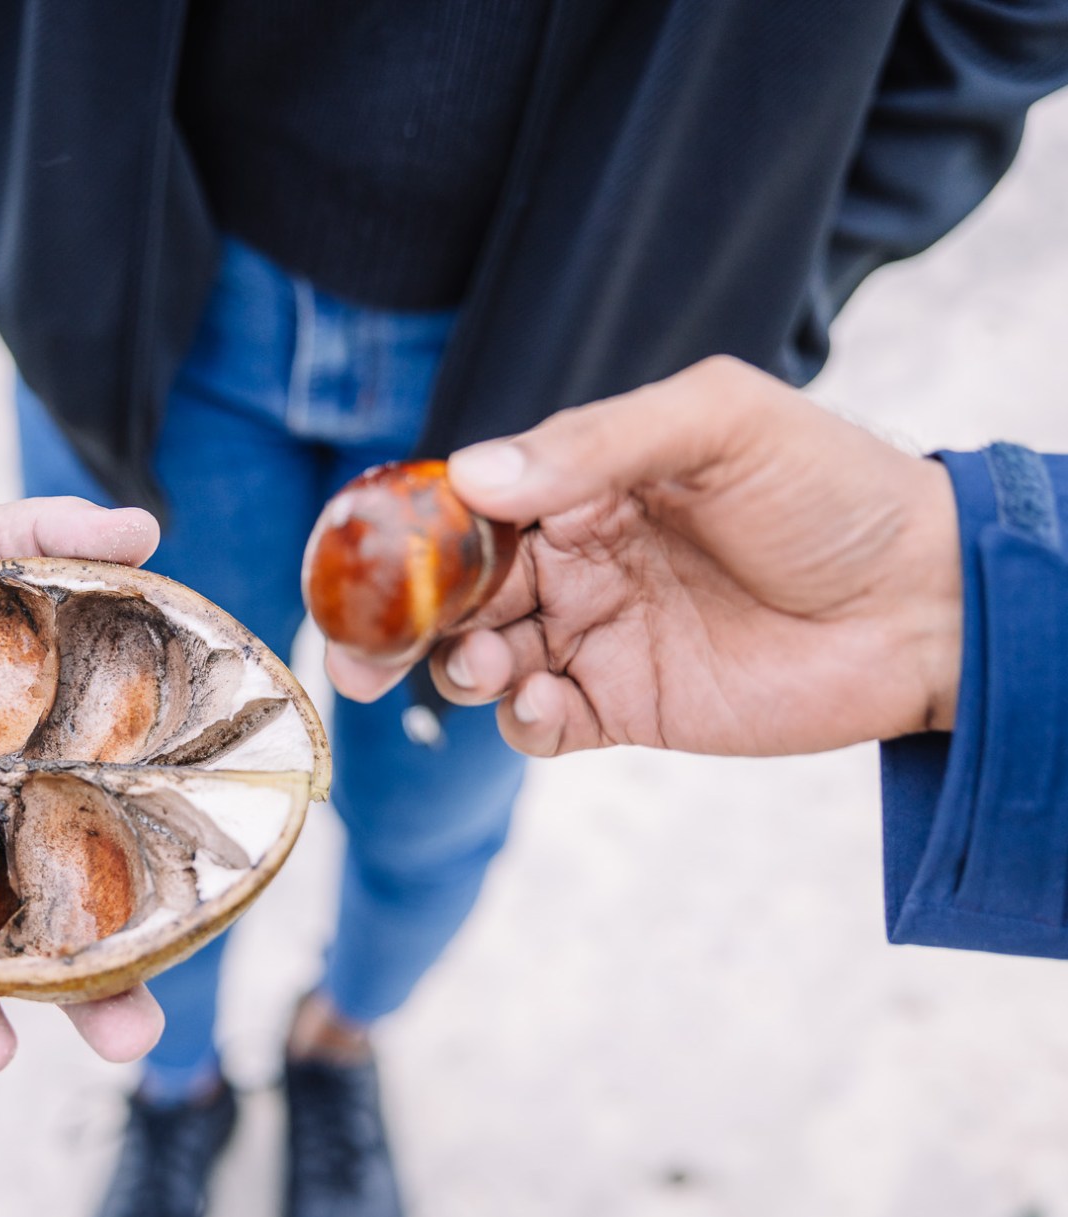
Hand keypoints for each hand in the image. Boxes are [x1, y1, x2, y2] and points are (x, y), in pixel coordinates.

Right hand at [327, 357, 962, 756]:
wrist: (930, 604)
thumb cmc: (831, 490)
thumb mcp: (719, 425)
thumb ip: (595, 444)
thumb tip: (470, 476)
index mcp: (583, 483)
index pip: (466, 507)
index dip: (403, 535)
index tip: (353, 563)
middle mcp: (575, 559)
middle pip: (452, 593)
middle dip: (396, 623)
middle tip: (358, 654)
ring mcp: (596, 636)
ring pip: (482, 659)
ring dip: (460, 666)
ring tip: (491, 663)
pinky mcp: (626, 708)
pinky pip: (540, 726)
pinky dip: (520, 722)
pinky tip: (545, 704)